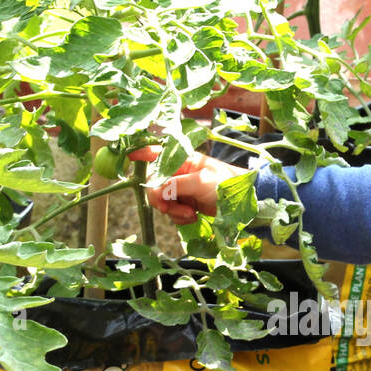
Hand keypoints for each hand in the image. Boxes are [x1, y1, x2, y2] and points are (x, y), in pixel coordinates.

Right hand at [127, 147, 248, 224]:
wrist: (243, 203)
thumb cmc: (225, 184)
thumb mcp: (200, 181)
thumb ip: (175, 185)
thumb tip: (155, 192)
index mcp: (182, 160)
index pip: (156, 153)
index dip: (140, 154)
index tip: (127, 158)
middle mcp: (178, 173)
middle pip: (154, 185)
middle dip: (161, 199)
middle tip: (171, 208)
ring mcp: (181, 189)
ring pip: (162, 202)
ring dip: (173, 211)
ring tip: (190, 213)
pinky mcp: (186, 204)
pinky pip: (172, 212)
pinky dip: (180, 218)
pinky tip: (193, 216)